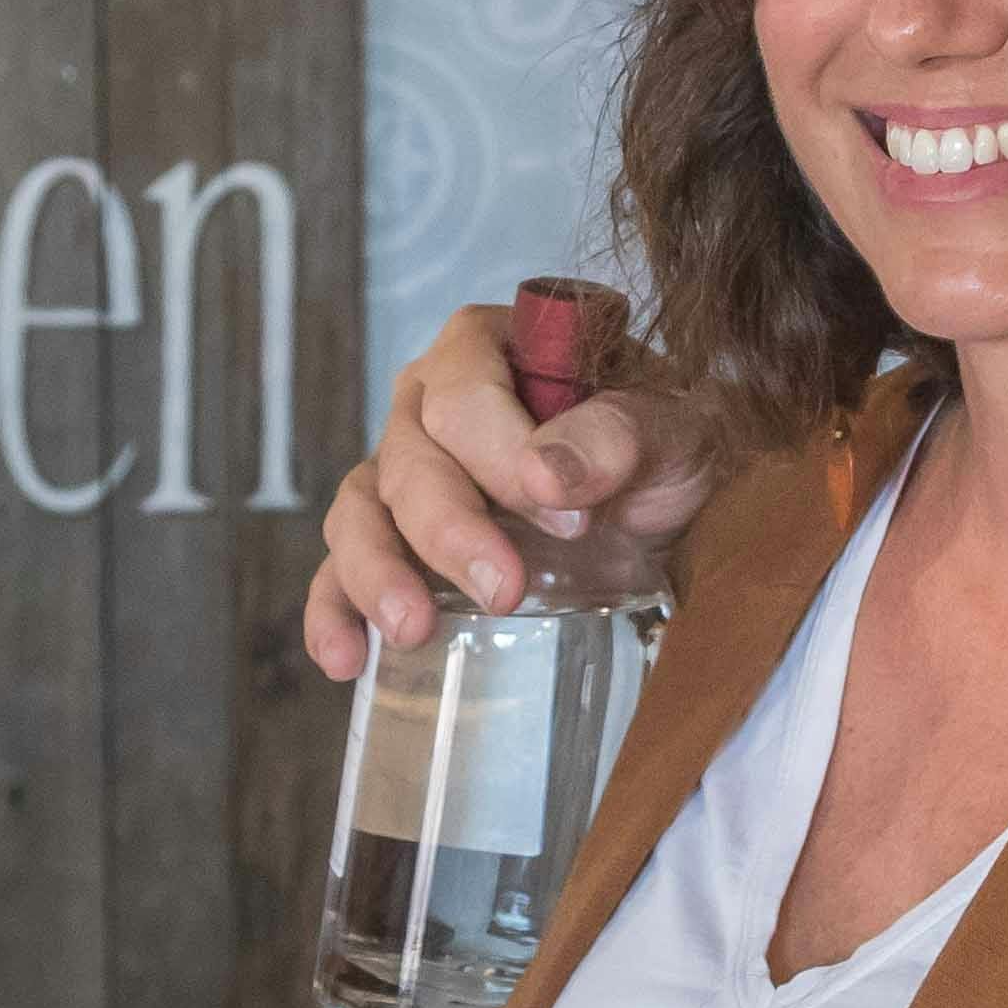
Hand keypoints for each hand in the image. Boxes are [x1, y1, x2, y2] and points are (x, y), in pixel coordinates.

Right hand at [301, 302, 719, 674]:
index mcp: (486, 349)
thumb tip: (546, 474)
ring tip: (410, 628)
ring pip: (361, 512)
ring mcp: (403, 473)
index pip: (463, 397)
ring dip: (376, 572)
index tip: (570, 519)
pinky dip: (333, 612)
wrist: (668, 494)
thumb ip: (621, 434)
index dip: (503, 457)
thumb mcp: (674, 426)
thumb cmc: (665, 441)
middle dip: (449, 529)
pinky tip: (344, 658)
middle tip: (504, 590)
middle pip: (409, 460)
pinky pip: (341, 571)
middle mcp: (426, 403)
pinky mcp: (396, 541)